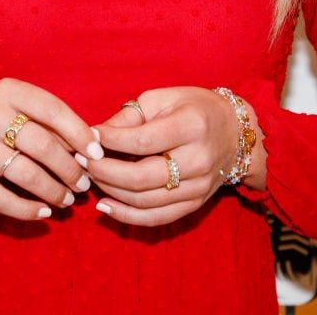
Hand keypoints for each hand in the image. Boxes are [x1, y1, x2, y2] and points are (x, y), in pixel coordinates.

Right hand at [0, 77, 101, 220]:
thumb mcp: (18, 113)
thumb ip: (49, 125)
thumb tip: (92, 149)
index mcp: (7, 90)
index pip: (52, 109)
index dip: (78, 132)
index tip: (97, 153)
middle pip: (42, 143)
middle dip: (69, 168)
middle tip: (84, 184)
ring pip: (26, 173)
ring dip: (54, 190)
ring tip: (69, 200)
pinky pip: (4, 199)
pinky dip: (29, 209)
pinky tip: (45, 212)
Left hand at [78, 86, 242, 225]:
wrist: (235, 132)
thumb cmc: (193, 107)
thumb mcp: (163, 98)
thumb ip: (130, 116)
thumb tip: (96, 134)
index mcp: (191, 126)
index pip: (142, 141)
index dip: (110, 141)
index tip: (89, 137)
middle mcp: (198, 160)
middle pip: (141, 177)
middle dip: (104, 171)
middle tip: (81, 161)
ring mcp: (198, 187)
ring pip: (145, 200)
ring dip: (111, 191)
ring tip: (89, 178)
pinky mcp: (195, 204)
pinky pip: (157, 218)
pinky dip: (127, 216)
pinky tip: (105, 206)